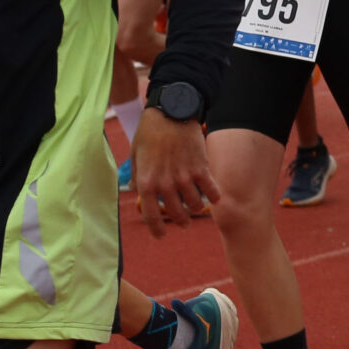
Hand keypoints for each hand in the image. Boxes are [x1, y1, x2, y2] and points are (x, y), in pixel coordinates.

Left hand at [132, 110, 219, 238]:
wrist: (171, 112)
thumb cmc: (149, 132)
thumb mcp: (135, 154)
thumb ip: (136, 175)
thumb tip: (135, 189)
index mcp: (146, 182)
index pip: (151, 216)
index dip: (156, 230)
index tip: (161, 235)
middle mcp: (165, 184)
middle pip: (176, 214)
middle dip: (181, 222)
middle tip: (184, 223)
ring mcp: (185, 177)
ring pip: (195, 205)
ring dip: (196, 210)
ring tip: (197, 209)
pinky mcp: (201, 168)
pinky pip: (211, 191)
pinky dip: (213, 197)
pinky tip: (214, 198)